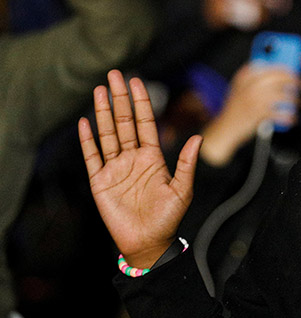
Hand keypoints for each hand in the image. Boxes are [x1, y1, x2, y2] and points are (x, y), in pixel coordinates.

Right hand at [79, 70, 201, 268]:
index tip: (137, 81)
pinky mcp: (100, 181)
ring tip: (100, 90)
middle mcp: (133, 158)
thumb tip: (197, 137)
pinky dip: (88, 140)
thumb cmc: (168, 218)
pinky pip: (92, 156)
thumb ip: (186, 163)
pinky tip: (85, 122)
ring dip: (102, 112)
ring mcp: (115, 167)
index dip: (141, 102)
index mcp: (153, 157)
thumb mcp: (182, 189)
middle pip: (124, 122)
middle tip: (115, 75)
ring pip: (107, 134)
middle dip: (120, 99)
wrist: (148, 242)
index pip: (145, 122)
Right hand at [199, 63, 299, 165]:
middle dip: (294, 80)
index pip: (269, 66)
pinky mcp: (259, 114)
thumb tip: (271, 69)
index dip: (284, 68)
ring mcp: (255, 100)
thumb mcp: (239, 88)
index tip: (293, 70)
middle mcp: (250, 86)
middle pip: (279, 77)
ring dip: (294, 100)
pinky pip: (281, 114)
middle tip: (299, 84)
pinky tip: (292, 118)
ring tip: (297, 103)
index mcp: (244, 78)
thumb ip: (252, 77)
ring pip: (284, 95)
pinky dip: (289, 117)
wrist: (225, 128)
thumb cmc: (234, 109)